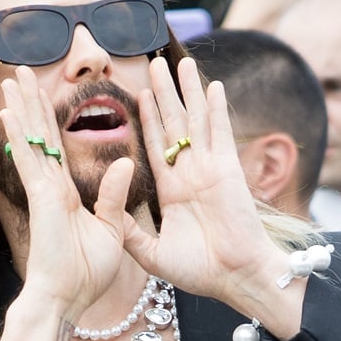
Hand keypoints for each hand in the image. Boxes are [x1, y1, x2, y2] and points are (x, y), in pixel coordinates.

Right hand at [0, 66, 132, 321]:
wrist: (67, 300)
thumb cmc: (87, 274)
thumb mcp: (112, 230)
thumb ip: (115, 196)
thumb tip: (126, 162)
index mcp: (68, 194)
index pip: (59, 148)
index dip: (51, 120)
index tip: (46, 93)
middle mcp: (52, 188)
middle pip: (42, 135)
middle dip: (33, 102)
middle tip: (22, 71)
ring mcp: (45, 192)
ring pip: (33, 141)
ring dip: (23, 107)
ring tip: (13, 78)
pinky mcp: (42, 201)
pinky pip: (30, 163)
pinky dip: (20, 137)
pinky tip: (9, 113)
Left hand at [123, 56, 285, 303]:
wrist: (236, 278)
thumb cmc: (200, 272)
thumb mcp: (153, 252)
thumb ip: (129, 231)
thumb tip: (105, 212)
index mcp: (173, 191)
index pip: (156, 146)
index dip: (147, 120)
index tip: (139, 94)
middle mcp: (191, 174)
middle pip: (174, 124)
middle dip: (164, 93)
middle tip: (154, 63)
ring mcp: (211, 169)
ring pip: (196, 120)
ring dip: (188, 91)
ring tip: (179, 62)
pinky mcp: (228, 170)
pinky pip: (221, 133)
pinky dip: (217, 109)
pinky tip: (212, 86)